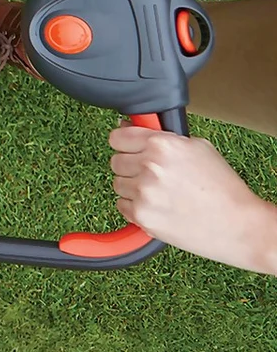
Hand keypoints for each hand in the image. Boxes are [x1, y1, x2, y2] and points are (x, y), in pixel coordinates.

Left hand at [108, 126, 276, 273]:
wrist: (237, 224)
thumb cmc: (222, 187)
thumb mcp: (197, 148)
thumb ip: (162, 137)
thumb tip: (130, 127)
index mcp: (162, 144)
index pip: (117, 137)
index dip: (125, 143)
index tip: (129, 148)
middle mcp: (149, 166)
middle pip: (115, 161)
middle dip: (131, 166)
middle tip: (154, 174)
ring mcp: (143, 192)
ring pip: (118, 184)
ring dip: (133, 188)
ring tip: (161, 193)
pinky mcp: (141, 215)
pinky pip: (122, 205)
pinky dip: (135, 207)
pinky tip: (158, 207)